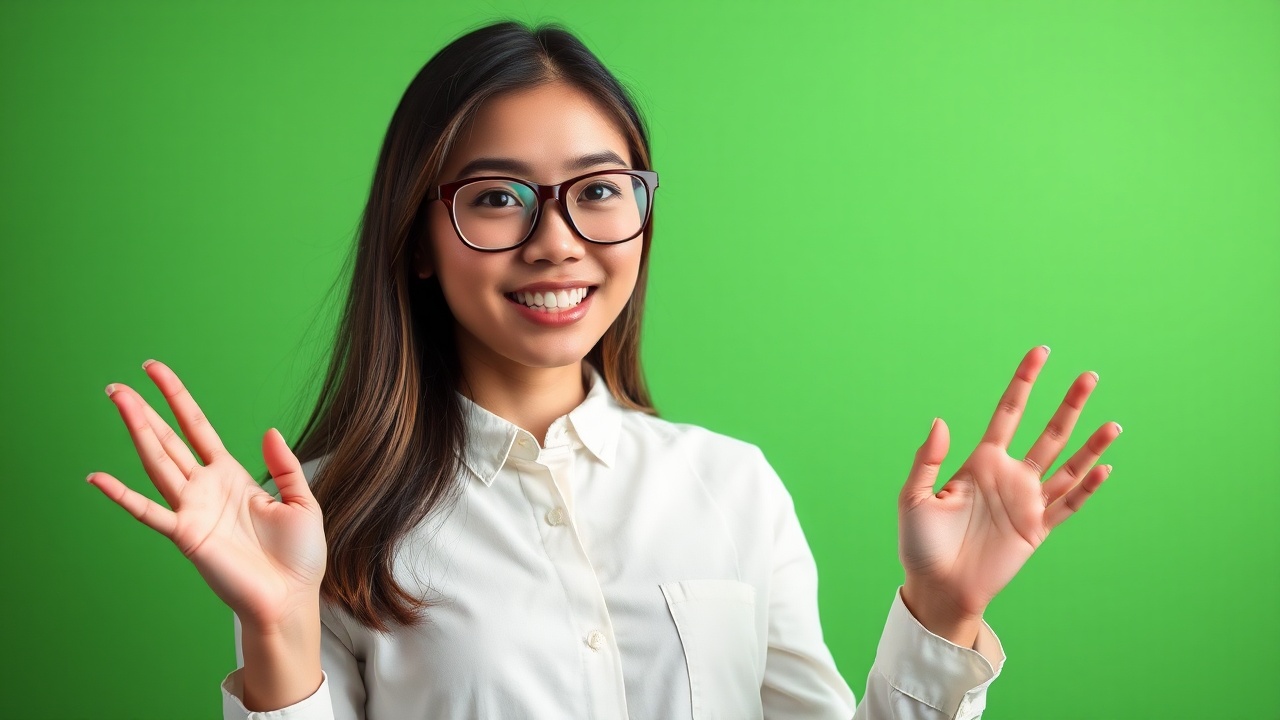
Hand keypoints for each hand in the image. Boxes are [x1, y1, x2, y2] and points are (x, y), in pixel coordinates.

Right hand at [88, 360, 326, 631]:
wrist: (291, 598)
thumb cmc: (299, 558)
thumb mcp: (302, 503)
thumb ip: (284, 466)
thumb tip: (269, 431)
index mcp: (232, 477)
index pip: (197, 428)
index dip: (177, 399)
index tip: (155, 371)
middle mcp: (206, 489)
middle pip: (168, 441)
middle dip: (144, 411)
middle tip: (117, 386)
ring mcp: (193, 510)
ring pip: (157, 462)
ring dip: (137, 432)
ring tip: (116, 402)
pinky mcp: (186, 536)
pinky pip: (149, 512)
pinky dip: (122, 496)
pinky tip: (97, 478)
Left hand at [897, 346, 1120, 644]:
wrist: (938, 588)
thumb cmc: (921, 544)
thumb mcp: (914, 498)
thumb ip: (927, 460)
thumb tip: (941, 421)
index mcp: (980, 462)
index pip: (1008, 413)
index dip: (1024, 382)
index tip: (1040, 353)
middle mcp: (1009, 476)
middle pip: (1047, 432)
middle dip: (1068, 405)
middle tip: (1090, 376)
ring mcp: (1026, 502)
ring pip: (1066, 465)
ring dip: (1089, 444)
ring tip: (1113, 423)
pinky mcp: (1037, 529)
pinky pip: (1068, 504)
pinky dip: (1087, 488)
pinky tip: (1104, 468)